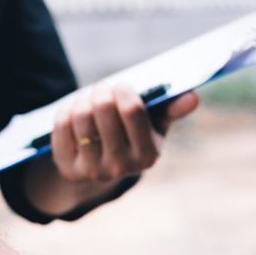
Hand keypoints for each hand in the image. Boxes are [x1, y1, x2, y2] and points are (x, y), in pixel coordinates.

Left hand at [51, 83, 198, 184]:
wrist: (102, 168)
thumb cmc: (134, 137)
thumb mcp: (155, 127)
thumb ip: (172, 110)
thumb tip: (194, 97)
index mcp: (147, 155)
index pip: (132, 111)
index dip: (124, 90)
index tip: (122, 85)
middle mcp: (120, 167)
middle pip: (103, 109)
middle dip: (102, 90)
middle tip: (103, 87)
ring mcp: (92, 169)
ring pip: (81, 114)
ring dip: (84, 98)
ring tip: (89, 97)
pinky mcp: (68, 166)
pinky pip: (62, 124)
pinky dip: (67, 109)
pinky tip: (75, 109)